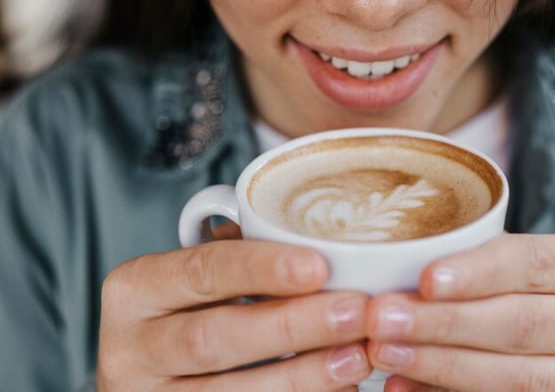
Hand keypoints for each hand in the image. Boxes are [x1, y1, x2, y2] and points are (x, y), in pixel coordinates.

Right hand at [97, 238, 371, 390]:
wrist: (157, 373)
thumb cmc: (196, 308)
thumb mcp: (205, 275)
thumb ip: (245, 255)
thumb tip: (332, 245)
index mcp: (136, 289)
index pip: (201, 270)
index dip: (260, 268)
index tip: (319, 266)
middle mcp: (130, 348)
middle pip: (214, 338)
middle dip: (291, 326)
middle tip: (354, 312)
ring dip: (301, 376)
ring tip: (356, 357)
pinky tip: (338, 388)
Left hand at [364, 232, 554, 391]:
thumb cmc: (535, 288)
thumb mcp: (524, 262)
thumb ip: (480, 262)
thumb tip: (393, 272)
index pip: (534, 263)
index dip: (479, 272)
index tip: (425, 279)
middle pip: (521, 324)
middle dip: (444, 323)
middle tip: (383, 320)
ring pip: (516, 377)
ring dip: (440, 366)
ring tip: (385, 354)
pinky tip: (406, 386)